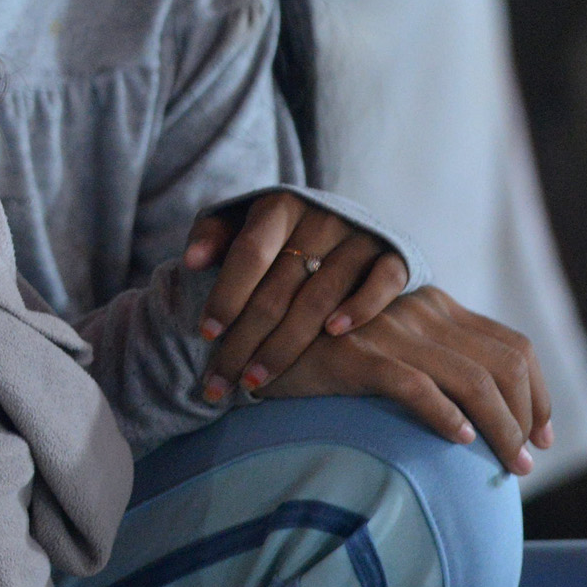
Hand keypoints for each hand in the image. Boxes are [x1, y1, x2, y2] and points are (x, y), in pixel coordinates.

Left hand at [184, 193, 410, 404]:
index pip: (249, 253)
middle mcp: (322, 218)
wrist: (346, 220)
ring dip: (286, 345)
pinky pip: (381, 284)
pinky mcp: (394, 255)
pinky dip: (359, 309)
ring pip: (320, 298)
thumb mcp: (241, 222)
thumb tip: (191, 261)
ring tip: (256, 380)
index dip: (227, 294)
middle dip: (245, 340)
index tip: (206, 333)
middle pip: (279, 288)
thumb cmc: (279, 232)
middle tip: (222, 380)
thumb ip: (214, 236)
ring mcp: (360, 237)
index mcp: (279, 207)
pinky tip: (332, 336)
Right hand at [256, 286, 555, 477]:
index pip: (512, 346)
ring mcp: (388, 332)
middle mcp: (418, 310)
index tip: (541, 435)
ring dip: (501, 428)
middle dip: (526, 417)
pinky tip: (458, 444)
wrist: (249, 340)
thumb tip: (477, 412)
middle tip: (526, 461)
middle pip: (504, 364)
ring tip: (507, 466)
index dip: (538, 393)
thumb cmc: (319, 354)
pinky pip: (420, 388)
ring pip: (474, 380)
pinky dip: (448, 418)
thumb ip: (427, 360)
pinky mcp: (357, 356)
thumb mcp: (384, 346)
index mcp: (432, 304)